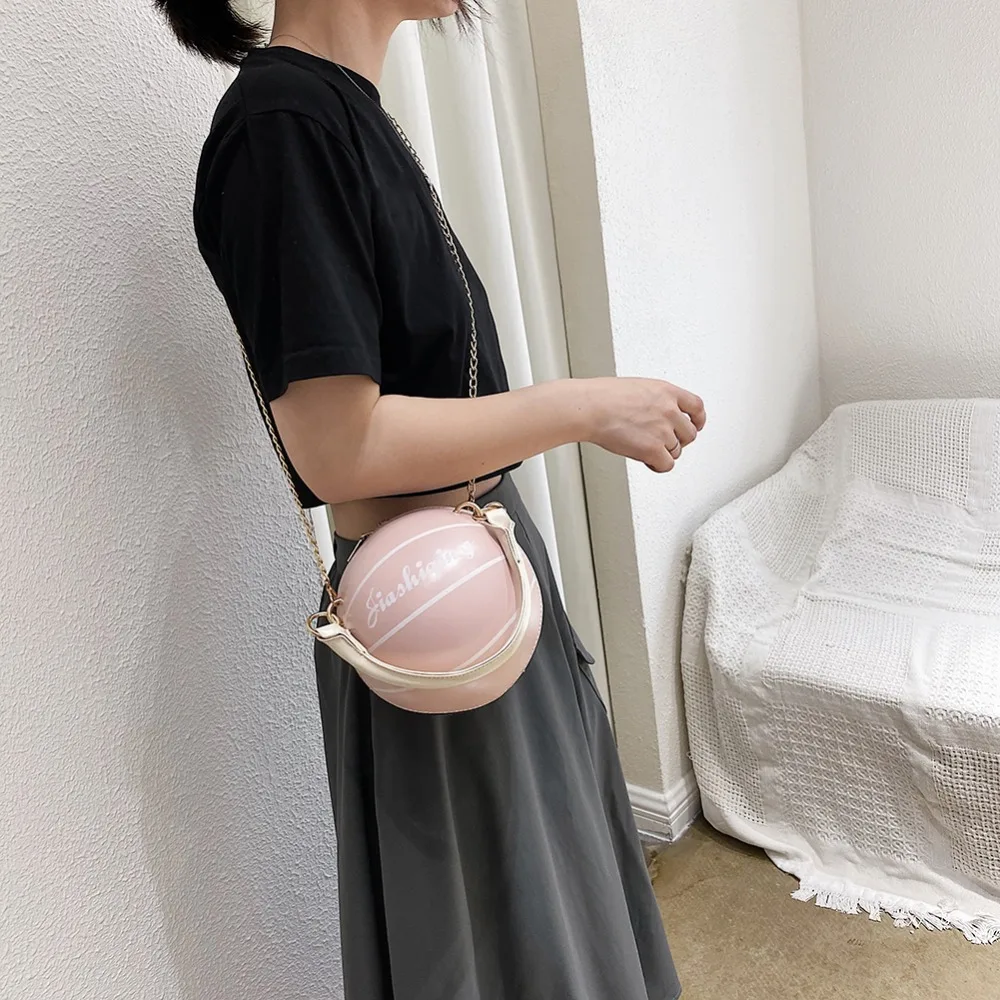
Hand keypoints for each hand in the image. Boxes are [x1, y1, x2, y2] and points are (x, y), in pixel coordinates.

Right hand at [585, 377, 705, 472]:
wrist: (591, 408)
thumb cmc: (603, 397)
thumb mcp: (638, 388)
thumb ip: (655, 400)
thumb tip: (657, 412)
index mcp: (666, 392)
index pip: (696, 407)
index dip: (698, 419)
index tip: (696, 424)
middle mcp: (669, 410)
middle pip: (689, 433)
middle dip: (678, 440)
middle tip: (664, 443)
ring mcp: (663, 431)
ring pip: (676, 451)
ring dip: (663, 453)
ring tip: (645, 449)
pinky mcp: (653, 449)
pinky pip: (666, 465)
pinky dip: (657, 465)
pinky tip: (646, 461)